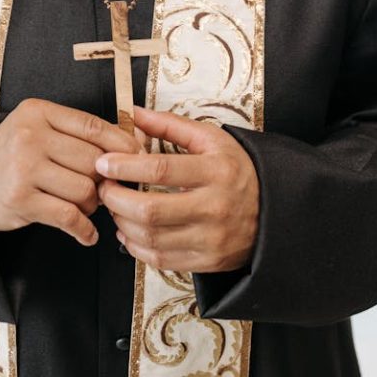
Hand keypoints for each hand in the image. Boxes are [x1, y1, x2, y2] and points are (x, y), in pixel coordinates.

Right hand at [0, 98, 140, 245]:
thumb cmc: (15, 154)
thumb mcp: (40, 128)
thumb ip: (79, 132)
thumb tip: (133, 140)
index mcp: (40, 112)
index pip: (92, 126)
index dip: (121, 144)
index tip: (137, 157)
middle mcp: (31, 136)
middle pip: (93, 160)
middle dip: (104, 179)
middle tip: (104, 187)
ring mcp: (24, 168)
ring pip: (84, 189)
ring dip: (92, 204)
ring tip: (86, 205)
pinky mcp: (21, 200)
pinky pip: (68, 216)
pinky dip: (84, 229)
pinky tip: (86, 232)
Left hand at [96, 105, 259, 272]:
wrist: (272, 210)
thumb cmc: (235, 170)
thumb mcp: (211, 139)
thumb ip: (170, 125)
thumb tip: (135, 114)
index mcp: (215, 170)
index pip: (161, 169)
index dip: (126, 166)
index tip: (104, 162)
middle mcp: (214, 207)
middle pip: (151, 210)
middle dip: (117, 199)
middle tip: (104, 186)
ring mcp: (211, 239)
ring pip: (152, 238)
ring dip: (122, 223)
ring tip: (114, 206)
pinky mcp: (207, 262)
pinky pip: (161, 260)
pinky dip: (136, 248)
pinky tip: (128, 232)